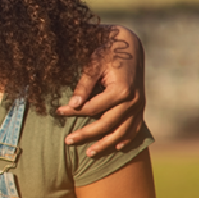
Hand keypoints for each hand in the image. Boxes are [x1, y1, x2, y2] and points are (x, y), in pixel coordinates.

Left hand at [57, 26, 145, 156]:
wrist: (129, 44)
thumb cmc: (106, 51)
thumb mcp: (93, 64)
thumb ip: (84, 85)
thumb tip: (72, 104)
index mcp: (121, 90)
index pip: (92, 108)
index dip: (73, 112)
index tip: (57, 112)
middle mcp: (133, 100)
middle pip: (107, 124)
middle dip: (86, 134)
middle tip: (67, 141)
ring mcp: (139, 105)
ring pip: (122, 132)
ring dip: (105, 144)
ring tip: (88, 153)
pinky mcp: (141, 106)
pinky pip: (135, 128)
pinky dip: (126, 139)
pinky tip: (115, 147)